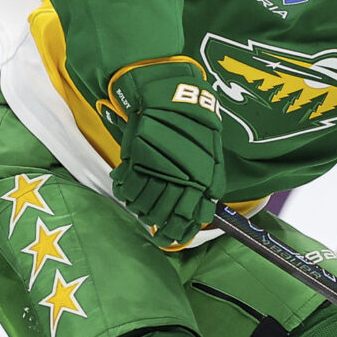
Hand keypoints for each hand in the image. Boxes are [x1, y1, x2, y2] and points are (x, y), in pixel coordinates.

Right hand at [106, 59, 223, 246]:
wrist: (172, 97)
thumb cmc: (195, 126)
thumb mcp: (211, 155)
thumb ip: (207, 184)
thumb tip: (200, 211)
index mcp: (204, 180)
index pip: (190, 217)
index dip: (179, 232)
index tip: (170, 238)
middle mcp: (182, 179)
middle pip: (165, 214)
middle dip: (158, 224)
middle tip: (152, 227)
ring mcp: (159, 170)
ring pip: (145, 202)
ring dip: (140, 208)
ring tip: (138, 207)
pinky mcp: (139, 160)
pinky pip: (130, 186)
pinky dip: (126, 192)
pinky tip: (125, 191)